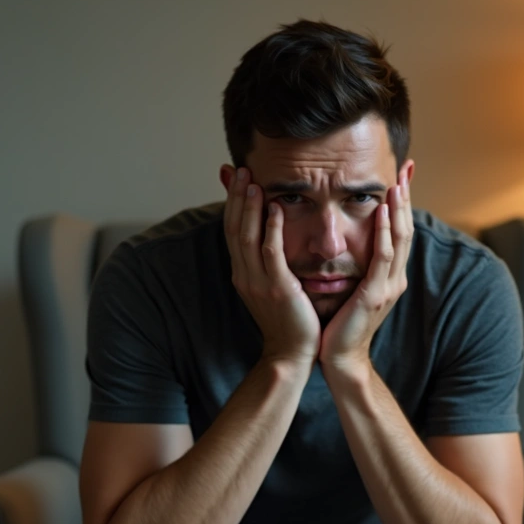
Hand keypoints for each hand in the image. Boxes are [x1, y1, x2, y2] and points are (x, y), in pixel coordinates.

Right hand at [224, 167, 320, 366]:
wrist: (291, 353)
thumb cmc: (287, 319)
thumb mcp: (270, 285)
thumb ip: (266, 260)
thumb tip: (265, 235)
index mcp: (242, 273)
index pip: (232, 230)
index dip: (232, 203)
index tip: (236, 177)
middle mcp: (245, 275)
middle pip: (235, 228)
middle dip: (236, 197)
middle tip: (240, 169)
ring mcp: (259, 282)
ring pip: (248, 237)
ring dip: (250, 207)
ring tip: (252, 182)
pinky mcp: (278, 289)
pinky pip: (271, 254)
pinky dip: (271, 229)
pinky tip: (276, 209)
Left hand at [319, 179, 412, 371]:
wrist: (339, 359)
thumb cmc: (340, 325)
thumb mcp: (352, 289)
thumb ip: (355, 267)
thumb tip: (346, 242)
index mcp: (389, 276)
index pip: (399, 232)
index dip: (402, 205)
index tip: (402, 176)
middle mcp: (394, 279)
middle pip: (405, 230)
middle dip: (406, 199)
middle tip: (406, 169)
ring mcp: (388, 287)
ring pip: (399, 239)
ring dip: (399, 209)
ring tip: (398, 183)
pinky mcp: (374, 295)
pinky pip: (382, 257)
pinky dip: (384, 233)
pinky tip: (382, 213)